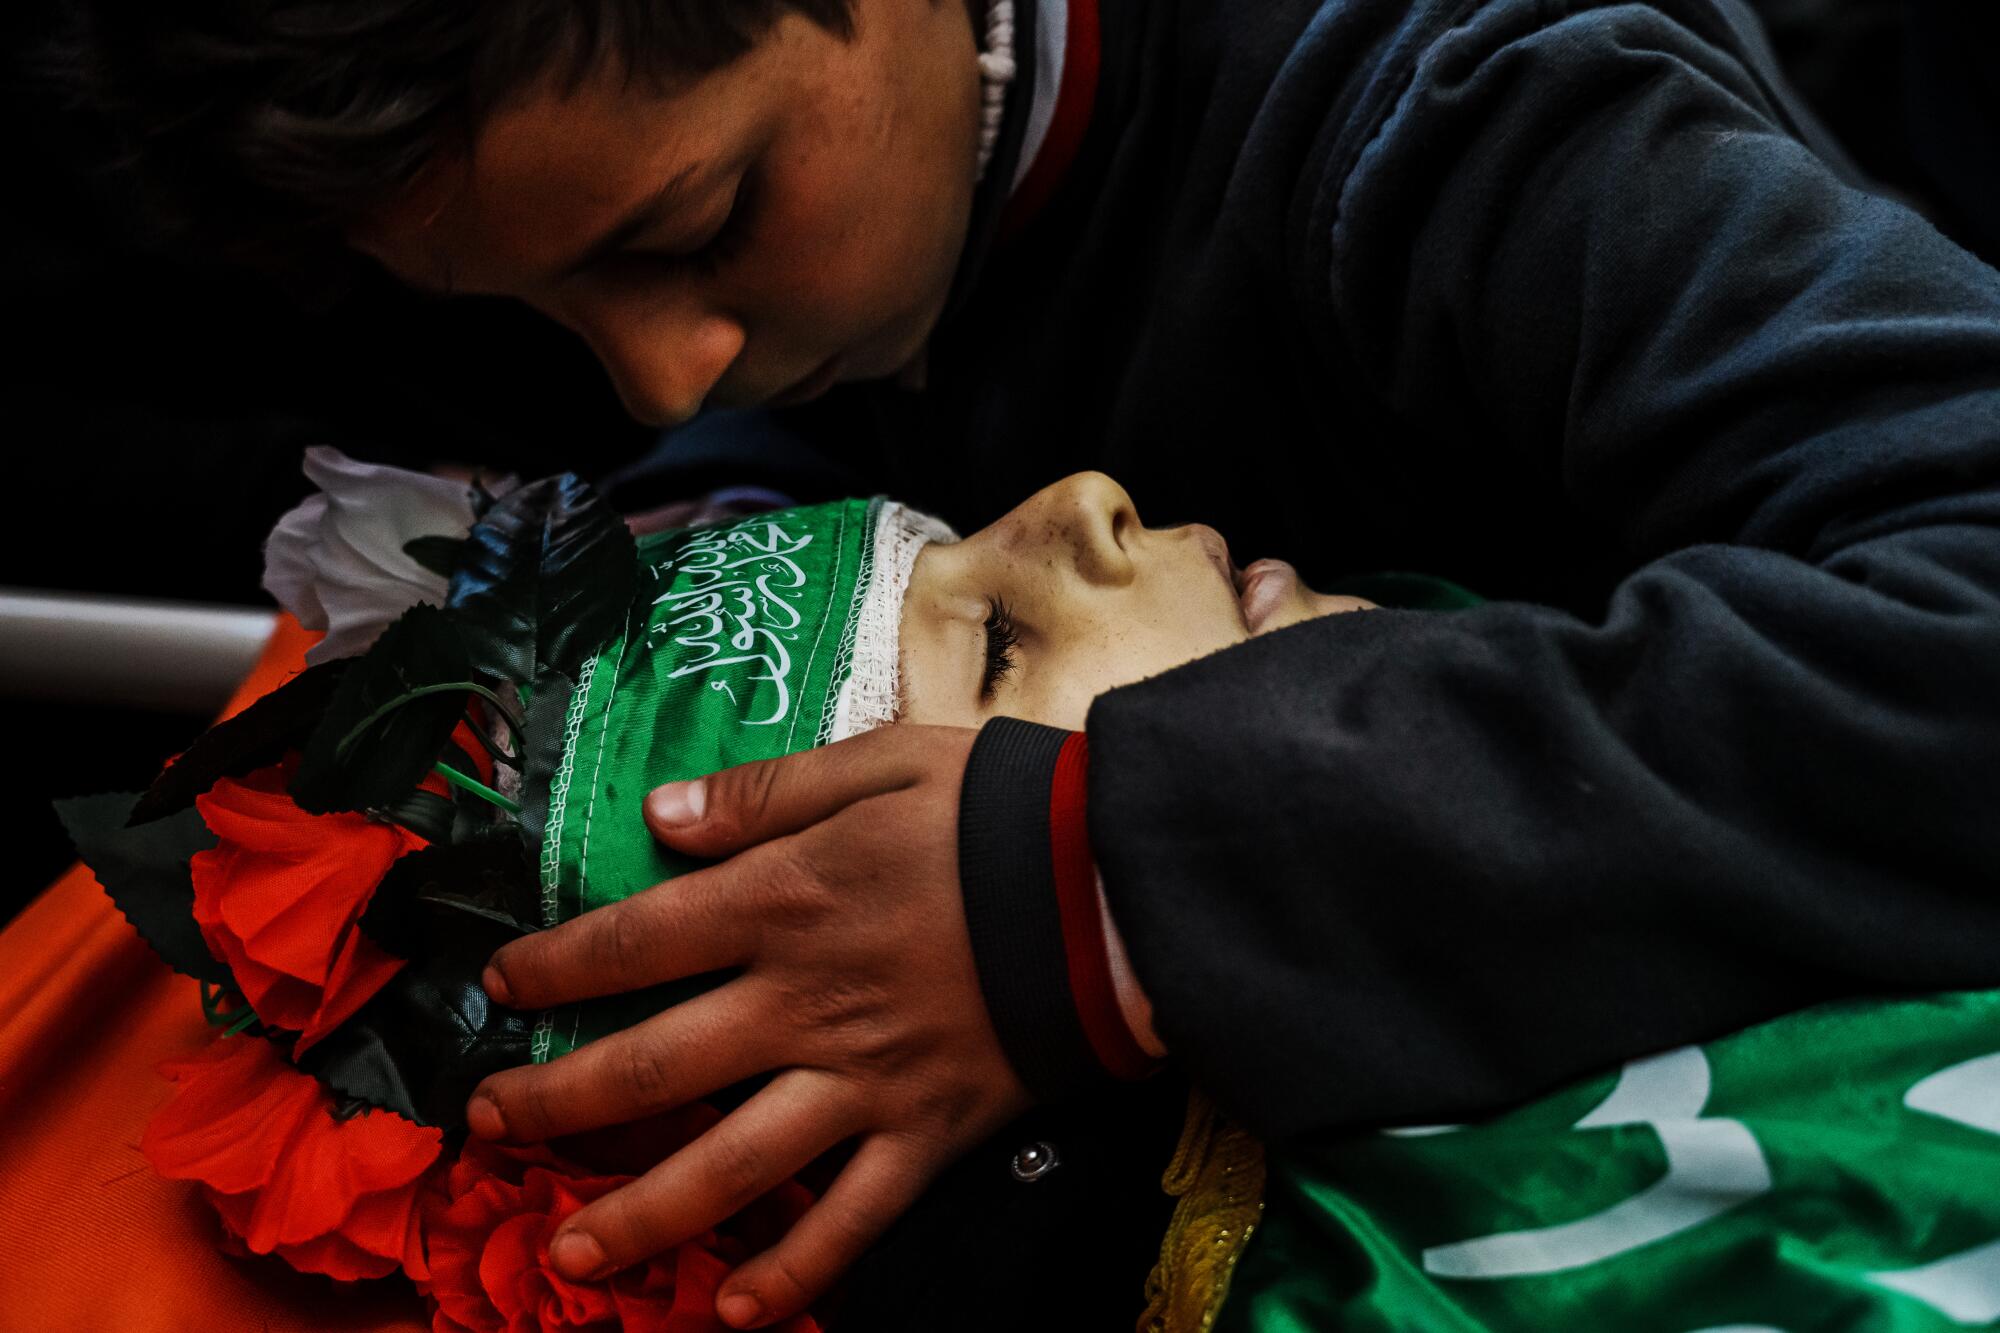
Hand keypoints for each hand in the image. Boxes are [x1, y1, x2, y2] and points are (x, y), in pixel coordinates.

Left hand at [467, 724, 1032, 1328]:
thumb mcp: (882, 762)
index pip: (637, 941)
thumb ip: (766, 791)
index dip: (556, 965)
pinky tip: (736, 1313)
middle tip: (487, 1128)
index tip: (502, 983)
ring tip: (569, 1254)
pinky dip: (796, 1274)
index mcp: (785, 901)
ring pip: (732, 1165)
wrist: (1120, 885)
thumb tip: (659, 818)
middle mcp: (804, 1003)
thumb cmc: (1003, 811)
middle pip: (655, 1067)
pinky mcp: (927, 1133)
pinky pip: (851, 1220)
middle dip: (558, 1103)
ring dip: (641, 1214)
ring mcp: (863, 1081)